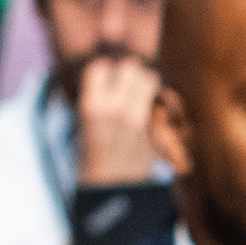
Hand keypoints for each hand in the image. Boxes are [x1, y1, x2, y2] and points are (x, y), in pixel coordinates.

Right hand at [71, 49, 163, 184]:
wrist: (109, 186)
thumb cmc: (94, 150)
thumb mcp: (86, 119)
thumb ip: (99, 92)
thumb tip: (113, 59)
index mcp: (90, 106)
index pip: (101, 66)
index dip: (106, 71)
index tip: (107, 82)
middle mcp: (113, 109)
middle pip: (129, 66)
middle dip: (129, 72)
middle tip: (127, 87)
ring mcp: (136, 118)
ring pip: (149, 77)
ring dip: (146, 81)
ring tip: (139, 95)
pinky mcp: (154, 128)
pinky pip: (159, 98)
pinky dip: (156, 97)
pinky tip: (149, 107)